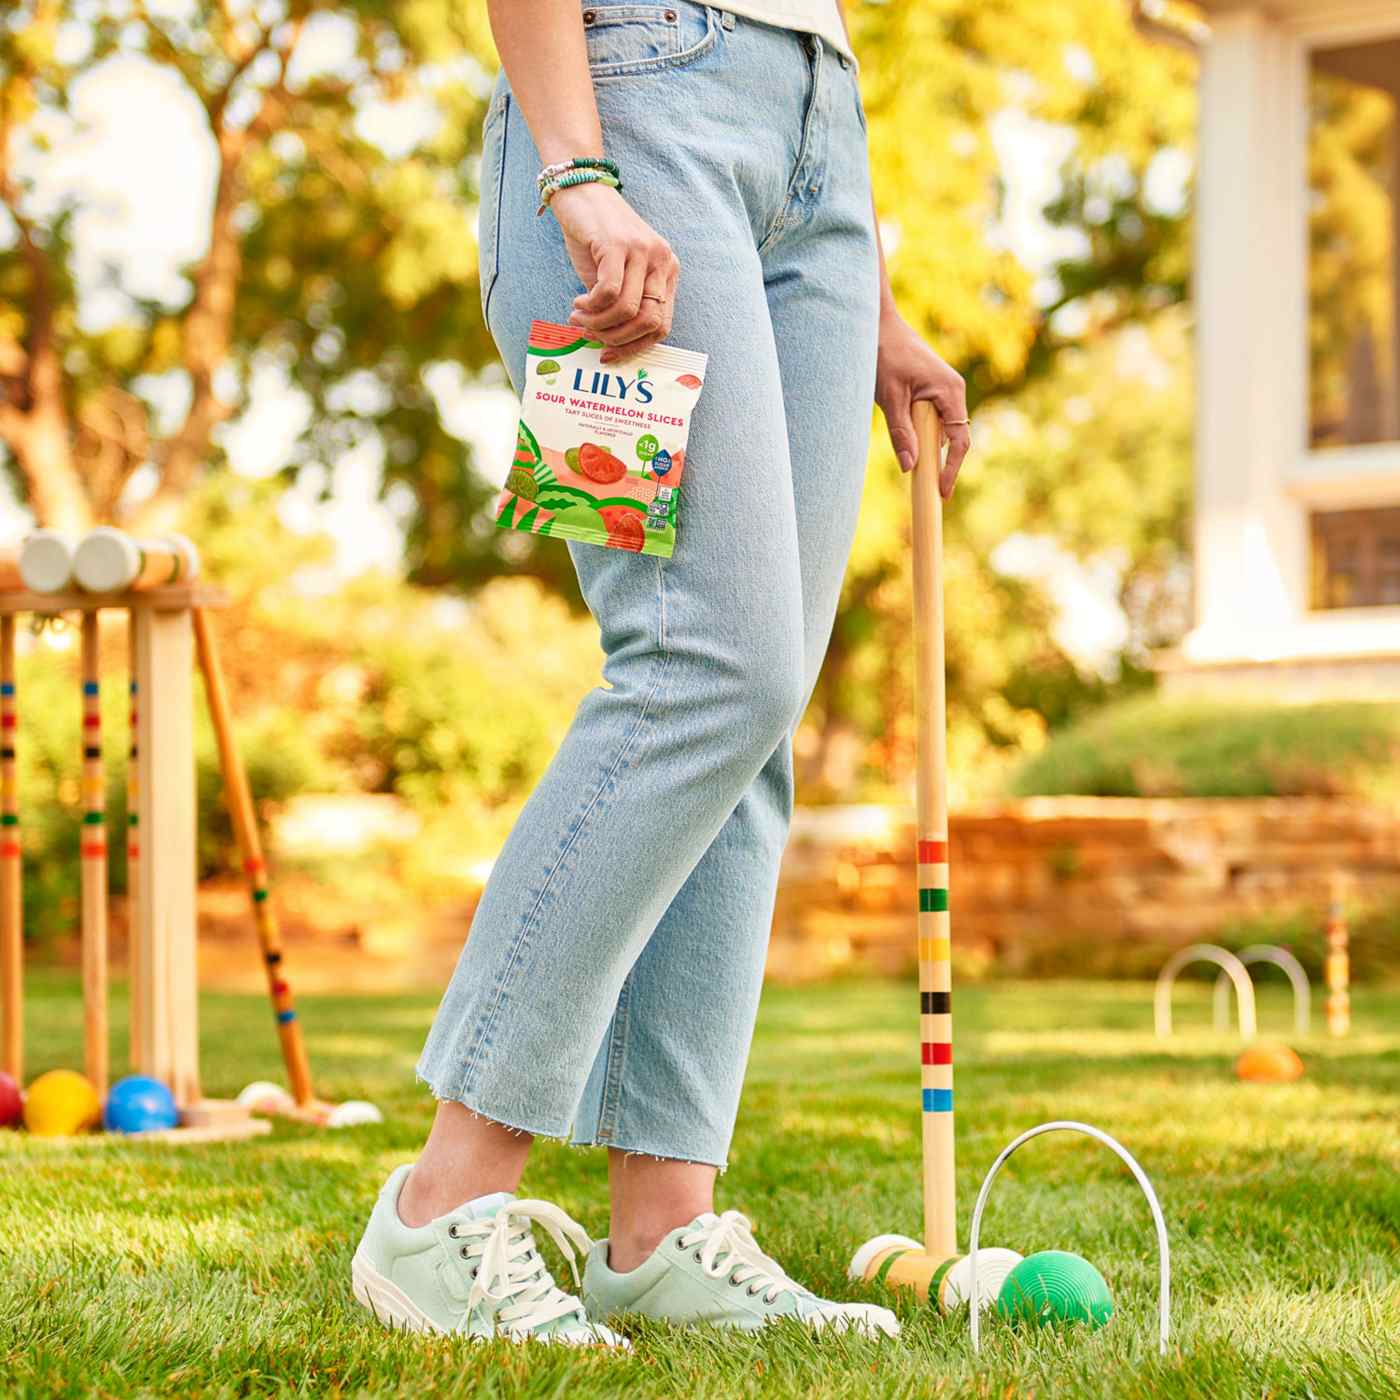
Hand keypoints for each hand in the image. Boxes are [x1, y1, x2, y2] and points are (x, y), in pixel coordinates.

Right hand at [553, 181, 678, 362]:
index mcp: (667, 271)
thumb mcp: (614, 276)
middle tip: (590, 335)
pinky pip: (609, 292)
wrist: (580, 190)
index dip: (634, 347)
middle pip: (649, 322)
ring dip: (598, 324)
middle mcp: (662, 260)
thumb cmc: (595, 237)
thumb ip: (619, 307)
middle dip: (616, 338)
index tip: (608, 354)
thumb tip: (610, 346)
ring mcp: (643, 251)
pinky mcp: (618, 244)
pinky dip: (591, 306)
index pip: (662, 325)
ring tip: (578, 317)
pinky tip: (579, 302)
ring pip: (628, 310)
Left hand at [875, 309, 970, 496]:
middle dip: (939, 461)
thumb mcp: (890, 397)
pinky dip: (922, 432)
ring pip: (941, 429)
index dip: (952, 469)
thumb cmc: (884, 354)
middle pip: (953, 437)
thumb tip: (910, 467)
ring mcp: (944, 389)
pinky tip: (906, 436)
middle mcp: (953, 390)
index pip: (959, 440)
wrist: (877, 323)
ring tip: (911, 462)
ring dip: (927, 445)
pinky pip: (932, 418)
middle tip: (923, 487)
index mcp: (950, 391)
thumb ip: (901, 433)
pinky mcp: (932, 388)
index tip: (941, 492)